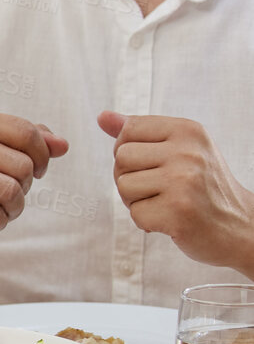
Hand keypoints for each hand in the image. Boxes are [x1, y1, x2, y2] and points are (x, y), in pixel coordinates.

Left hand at [100, 111, 253, 272]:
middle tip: (160, 189)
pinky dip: (148, 222)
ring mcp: (183, 181)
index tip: (154, 165)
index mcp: (188, 130)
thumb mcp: (179, 149)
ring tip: (166, 203)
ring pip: (123, 186)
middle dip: (131, 177)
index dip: (130, 152)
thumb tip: (102, 117)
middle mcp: (187, 152)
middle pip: (121, 158)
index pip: (128, 130)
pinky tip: (172, 220)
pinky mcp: (178, 212)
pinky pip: (135, 214)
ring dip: (138, 202)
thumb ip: (139, 132)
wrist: (240, 226)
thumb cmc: (203, 186)